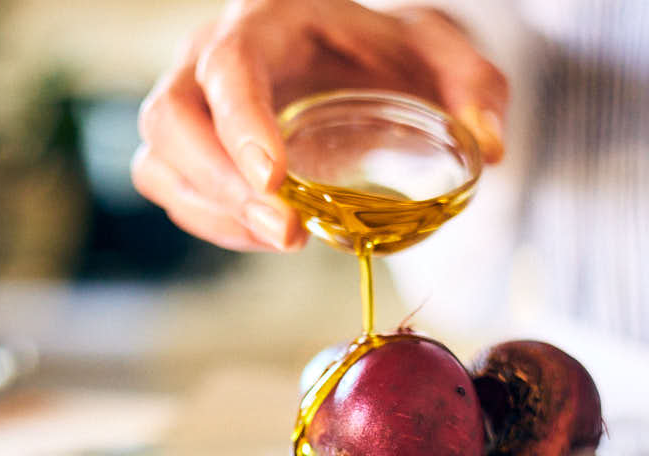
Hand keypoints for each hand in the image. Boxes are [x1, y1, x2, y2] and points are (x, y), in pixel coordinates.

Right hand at [131, 0, 507, 251]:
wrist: (345, 56)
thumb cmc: (382, 49)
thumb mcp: (438, 49)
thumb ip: (473, 85)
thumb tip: (491, 147)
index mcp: (265, 22)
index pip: (229, 67)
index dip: (242, 125)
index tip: (275, 181)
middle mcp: (209, 57)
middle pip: (169, 118)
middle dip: (219, 185)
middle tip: (285, 234)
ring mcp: (190, 103)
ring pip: (157, 160)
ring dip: (211, 212)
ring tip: (282, 239)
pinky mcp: (188, 147)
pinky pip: (170, 189)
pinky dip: (210, 224)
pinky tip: (266, 237)